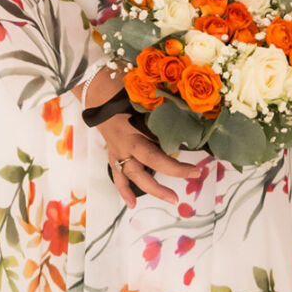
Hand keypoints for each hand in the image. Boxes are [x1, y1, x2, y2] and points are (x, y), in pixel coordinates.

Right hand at [83, 63, 199, 205]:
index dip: (176, 165)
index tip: (197, 168)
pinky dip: (123, 190)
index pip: (158, 152)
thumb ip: (161, 106)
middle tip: (193, 177)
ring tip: (171, 199)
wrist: (94, 89)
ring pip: (133, 175)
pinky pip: (117, 174)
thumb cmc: (120, 86)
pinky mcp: (112, 152)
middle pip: (148, 164)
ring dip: (152, 189)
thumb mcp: (143, 93)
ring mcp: (117, 149)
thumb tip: (190, 114)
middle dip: (172, 173)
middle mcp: (125, 142)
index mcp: (133, 128)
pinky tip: (132, 205)